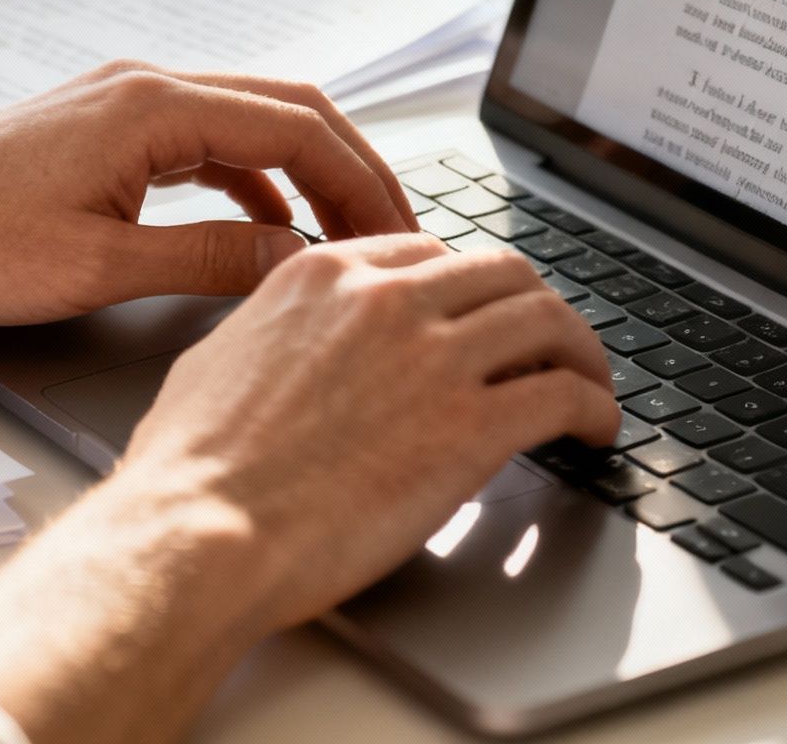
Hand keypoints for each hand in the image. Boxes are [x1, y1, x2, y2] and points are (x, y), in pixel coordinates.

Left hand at [0, 60, 419, 322]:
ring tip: (346, 236)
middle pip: (289, 110)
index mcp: (154, 106)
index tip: (401, 237)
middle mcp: (147, 86)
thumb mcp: (99, 268)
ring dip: (307, 174)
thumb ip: (210, 260)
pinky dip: (253, 181)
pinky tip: (266, 231)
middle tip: (398, 235)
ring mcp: (125, 102)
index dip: (363, 184)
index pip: (298, 128)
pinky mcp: (106, 129)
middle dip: (352, 170)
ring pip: (251, 123)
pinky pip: (207, 143)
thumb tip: (297, 261)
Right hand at [119, 234, 623, 630]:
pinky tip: (595, 431)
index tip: (481, 318)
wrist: (199, 531)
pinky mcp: (471, 425)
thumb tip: (290, 345)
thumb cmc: (190, 469)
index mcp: (324, 275)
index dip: (468, 288)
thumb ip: (275, 333)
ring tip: (590, 385)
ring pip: (548, 321)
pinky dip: (595, 408)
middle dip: (535, 308)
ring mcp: (434, 357)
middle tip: (551, 345)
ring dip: (581, 354)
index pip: (428, 254)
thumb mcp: (220, 358)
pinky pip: (565, 395)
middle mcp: (386, 299)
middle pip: (502, 273)